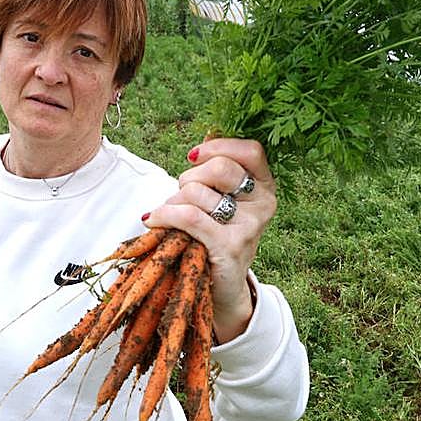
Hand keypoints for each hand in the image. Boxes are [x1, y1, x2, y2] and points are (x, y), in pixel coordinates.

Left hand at [142, 138, 275, 342]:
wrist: (223, 287)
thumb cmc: (216, 234)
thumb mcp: (223, 199)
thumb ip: (219, 167)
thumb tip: (209, 132)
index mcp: (265, 186)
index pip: (251, 151)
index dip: (219, 146)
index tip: (194, 156)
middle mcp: (263, 204)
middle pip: (221, 168)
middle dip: (190, 176)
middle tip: (183, 194)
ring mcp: (250, 227)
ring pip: (198, 192)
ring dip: (175, 200)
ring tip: (173, 214)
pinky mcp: (230, 246)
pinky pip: (190, 217)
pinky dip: (166, 215)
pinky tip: (154, 219)